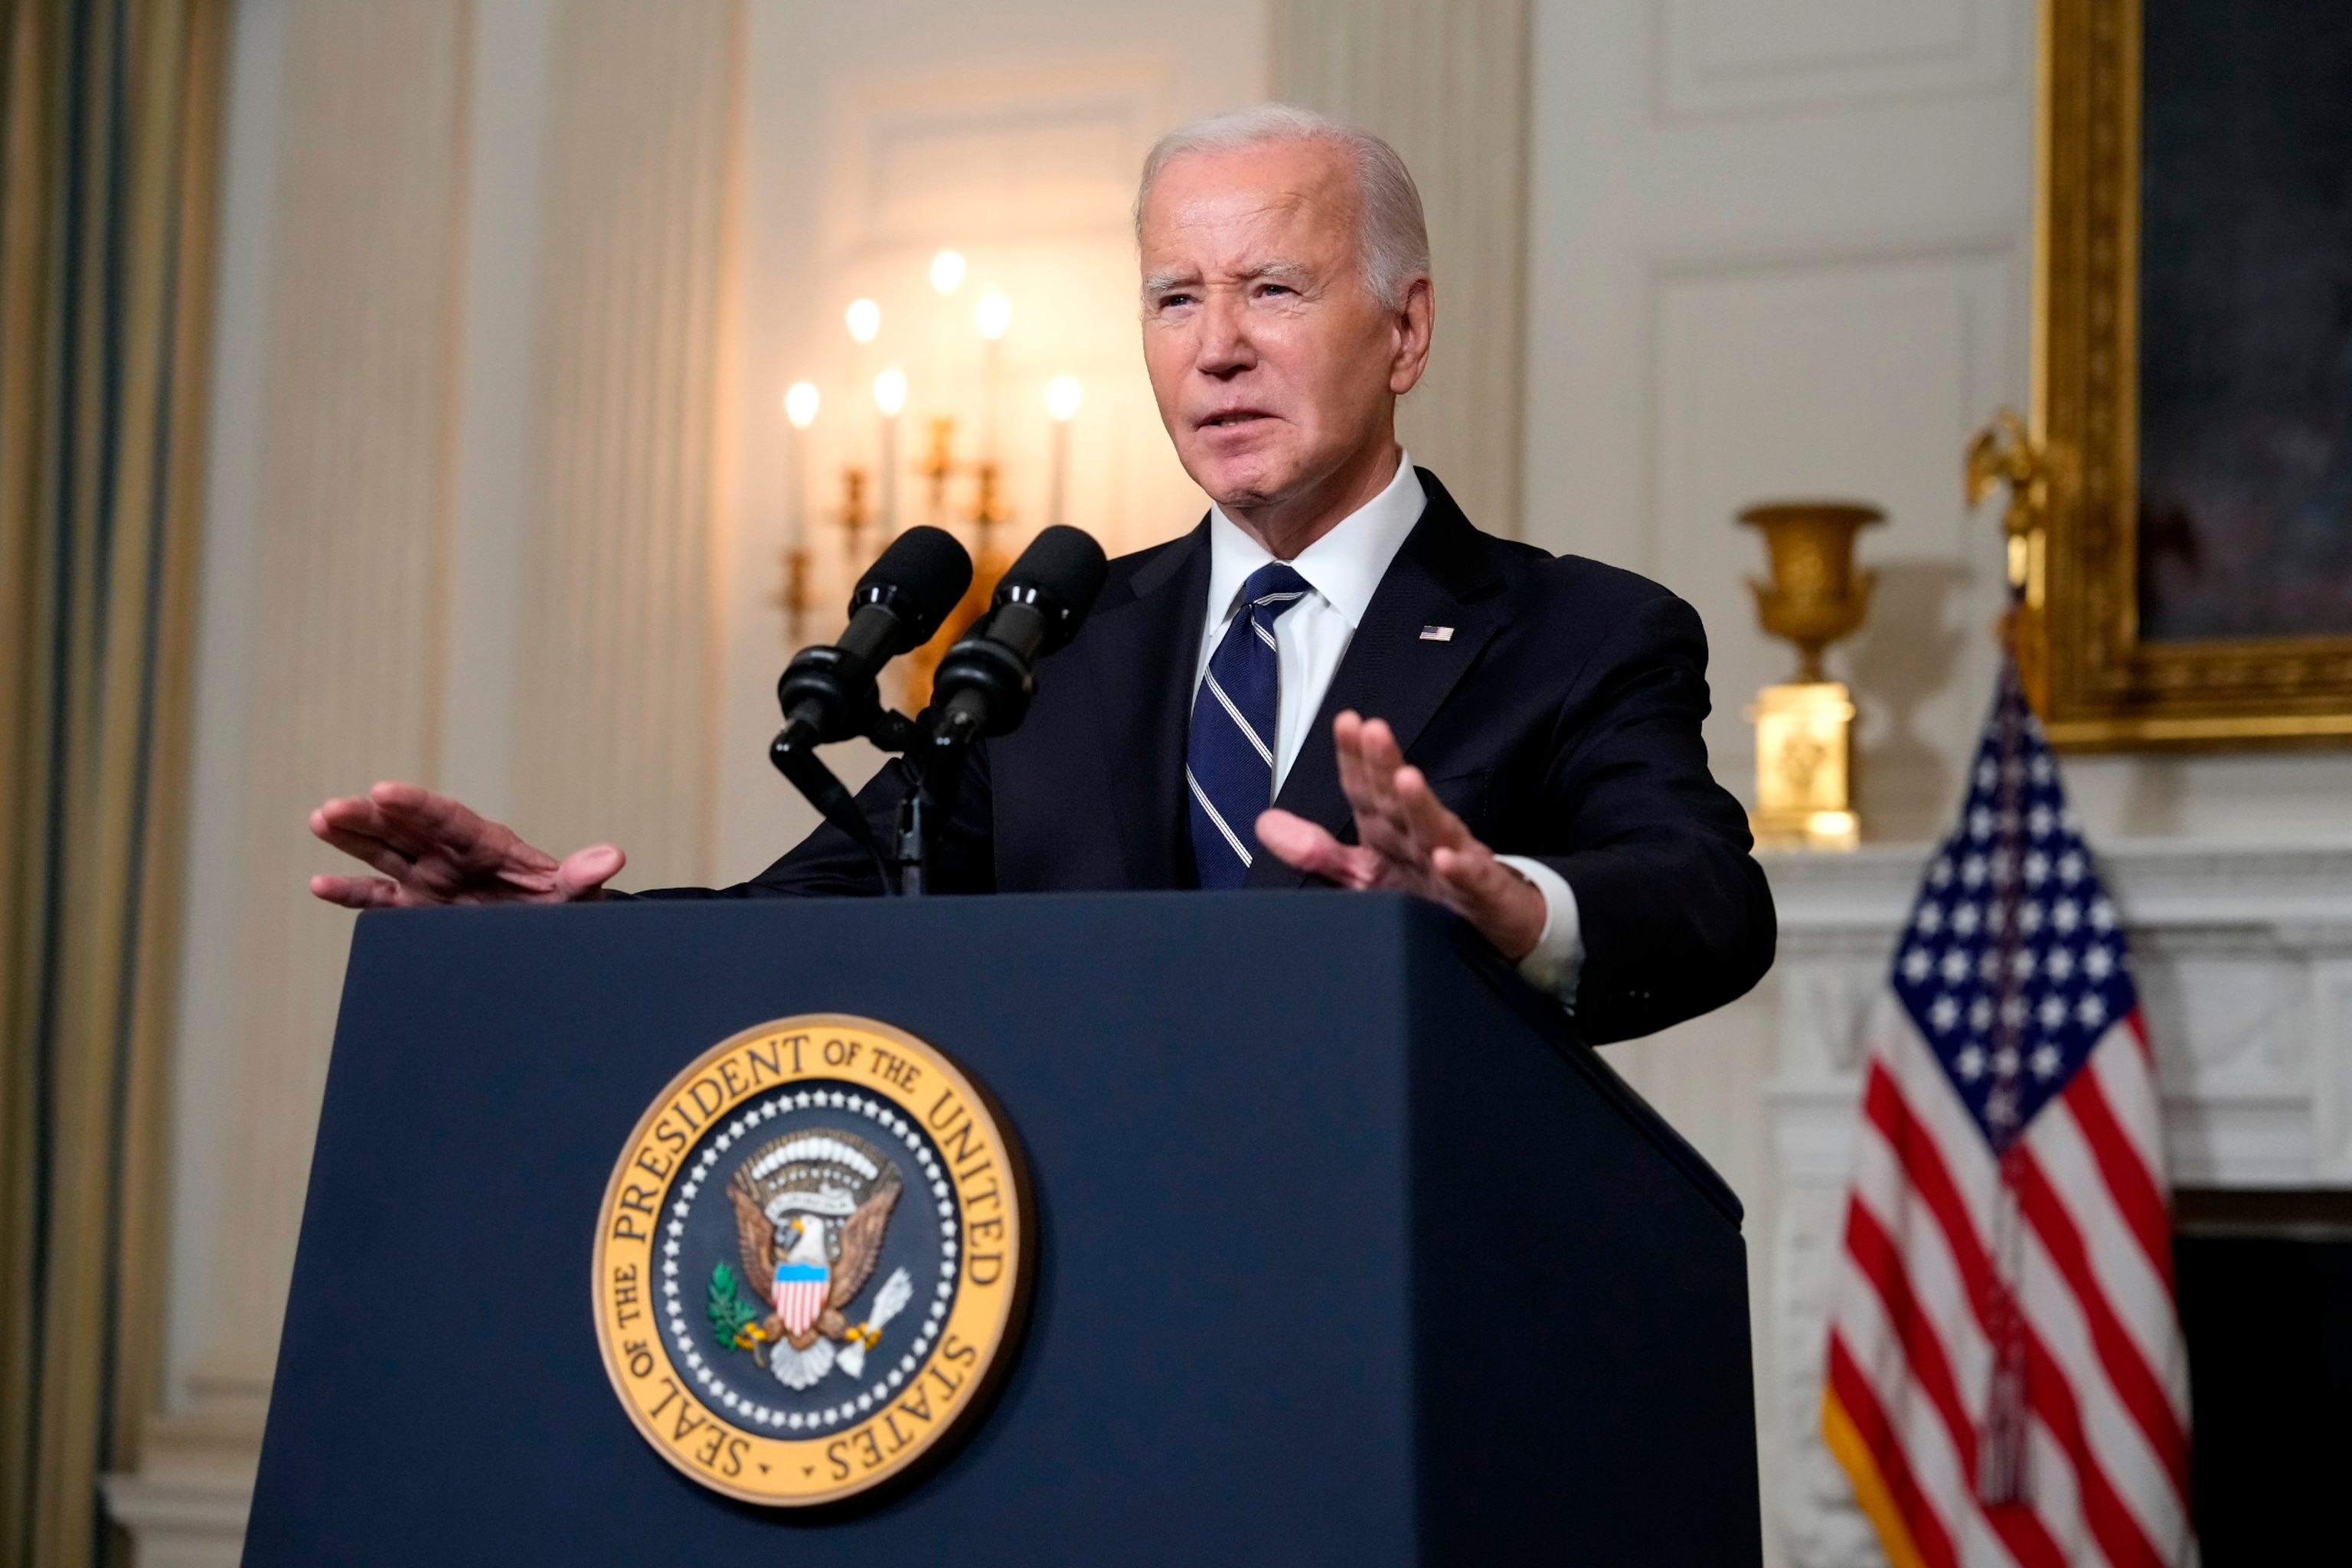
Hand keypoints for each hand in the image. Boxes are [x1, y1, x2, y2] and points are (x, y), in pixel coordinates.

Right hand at [307, 781, 623, 907]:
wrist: (554, 932)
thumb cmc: (566, 906)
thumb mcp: (577, 893)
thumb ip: (583, 875)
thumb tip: (611, 857)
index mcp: (486, 843)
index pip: (446, 818)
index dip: (415, 804)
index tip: (384, 791)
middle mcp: (451, 855)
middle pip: (404, 830)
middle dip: (369, 819)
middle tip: (332, 809)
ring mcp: (431, 879)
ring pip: (384, 853)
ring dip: (351, 839)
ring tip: (319, 820)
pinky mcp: (417, 908)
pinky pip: (378, 899)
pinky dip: (351, 893)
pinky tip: (318, 884)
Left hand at [1256, 711, 1546, 961]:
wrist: (1494, 928)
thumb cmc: (1428, 893)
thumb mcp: (1363, 874)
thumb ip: (1316, 850)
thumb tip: (1263, 823)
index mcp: (1388, 831)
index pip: (1366, 790)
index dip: (1354, 758)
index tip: (1345, 722)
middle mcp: (1419, 839)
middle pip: (1398, 799)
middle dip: (1385, 764)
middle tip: (1373, 730)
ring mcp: (1454, 864)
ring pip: (1437, 830)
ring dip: (1421, 805)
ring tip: (1406, 778)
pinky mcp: (1483, 896)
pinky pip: (1473, 882)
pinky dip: (1463, 871)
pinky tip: (1447, 857)